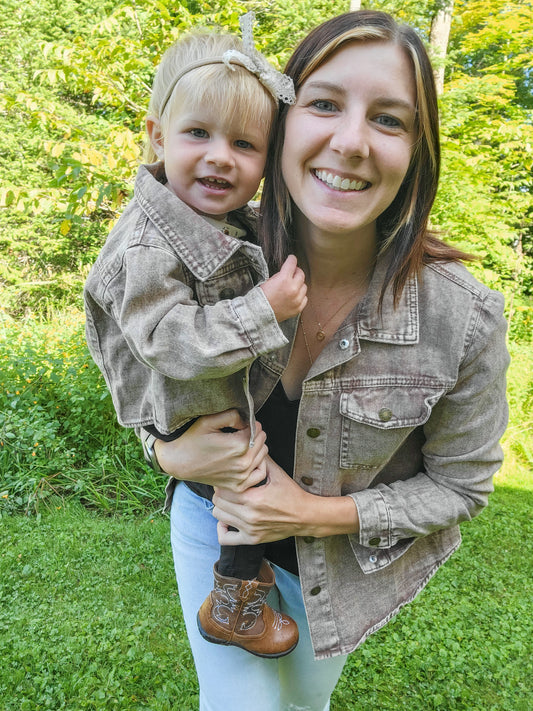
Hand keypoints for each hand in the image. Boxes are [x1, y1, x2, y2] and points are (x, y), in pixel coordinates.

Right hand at [154, 410, 267, 491]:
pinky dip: (257, 465)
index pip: (257, 427)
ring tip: (239, 444)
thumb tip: (248, 420)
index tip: (236, 424)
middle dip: (253, 434)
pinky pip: (260, 473)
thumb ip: (232, 415)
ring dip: (255, 448)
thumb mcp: (209, 421)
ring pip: (263, 455)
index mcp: (239, 446)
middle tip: (237, 433)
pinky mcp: (238, 486)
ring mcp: (242, 477)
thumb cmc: (191, 439)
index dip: (248, 422)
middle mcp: (243, 463)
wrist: (177, 462)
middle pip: (262, 440)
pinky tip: (246, 459)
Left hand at [213, 456, 359, 544]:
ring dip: (222, 507)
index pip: (224, 488)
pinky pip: (226, 538)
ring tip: (230, 501)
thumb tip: (249, 444)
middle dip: (221, 492)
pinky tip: (228, 519)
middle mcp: (249, 515)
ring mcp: (250, 529)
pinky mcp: (252, 539)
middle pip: (218, 501)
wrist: (306, 515)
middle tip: (228, 487)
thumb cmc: (291, 493)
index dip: (224, 481)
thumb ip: (261, 459)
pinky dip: (223, 528)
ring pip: (218, 516)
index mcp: (254, 498)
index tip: (229, 477)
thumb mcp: (277, 473)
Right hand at [260, 255, 306, 322]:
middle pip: (301, 274)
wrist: (259, 314)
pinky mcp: (298, 308)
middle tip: (292, 273)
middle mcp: (293, 288)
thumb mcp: (269, 281)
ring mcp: (297, 299)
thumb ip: (281, 275)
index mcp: (284, 279)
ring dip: (299, 284)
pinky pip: (304, 298)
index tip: (291, 259)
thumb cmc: (261, 297)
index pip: (292, 263)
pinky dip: (300, 296)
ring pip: (304, 286)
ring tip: (291, 286)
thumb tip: (288, 270)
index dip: (291, 259)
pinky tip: (294, 296)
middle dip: (296, 271)